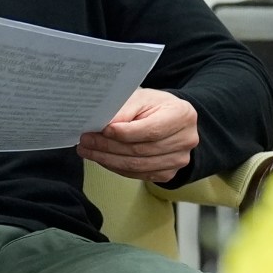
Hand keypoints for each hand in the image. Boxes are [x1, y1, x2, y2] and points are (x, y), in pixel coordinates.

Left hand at [79, 88, 197, 181]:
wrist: (169, 119)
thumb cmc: (154, 106)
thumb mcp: (141, 98)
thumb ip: (124, 110)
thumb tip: (104, 125)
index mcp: (182, 115)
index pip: (150, 130)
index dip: (124, 133)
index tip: (101, 130)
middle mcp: (186, 140)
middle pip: (141, 150)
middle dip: (109, 147)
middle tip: (86, 141)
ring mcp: (179, 160)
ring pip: (137, 165)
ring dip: (108, 159)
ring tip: (88, 150)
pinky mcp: (168, 173)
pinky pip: (138, 174)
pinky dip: (116, 167)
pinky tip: (102, 158)